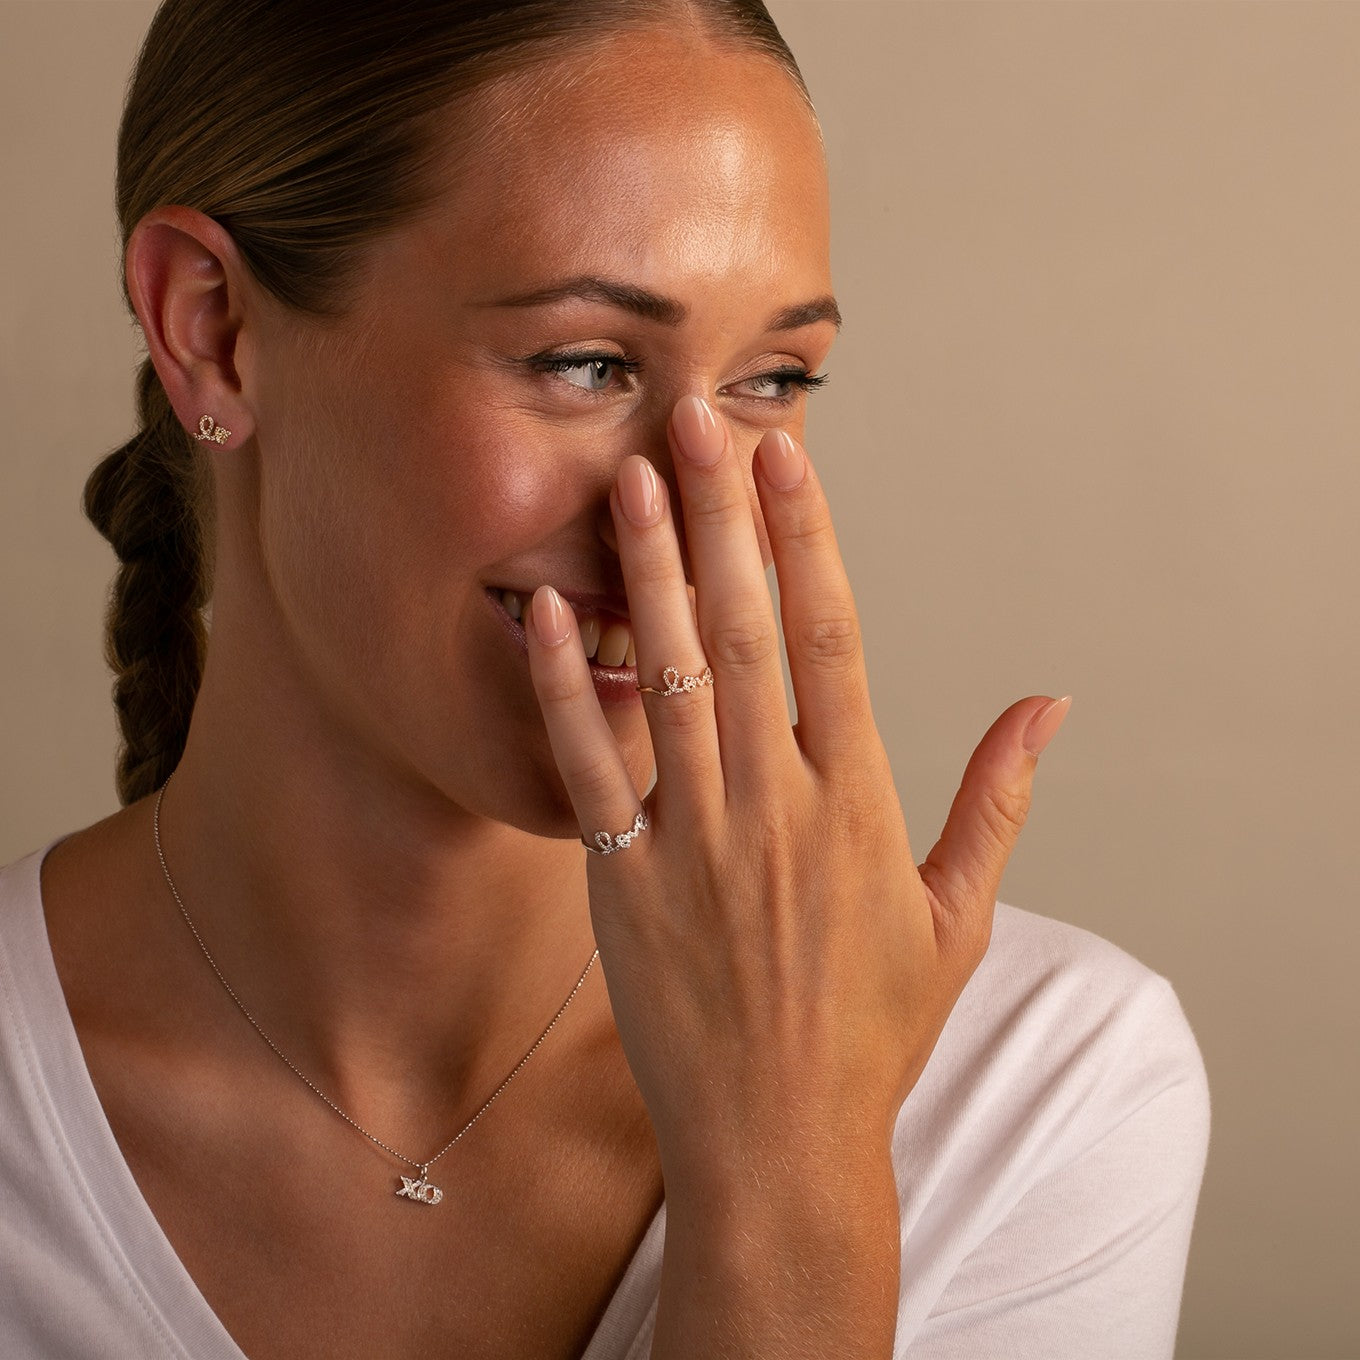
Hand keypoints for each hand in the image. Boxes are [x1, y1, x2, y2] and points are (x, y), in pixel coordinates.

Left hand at [526, 395, 1069, 1175]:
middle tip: (695, 418)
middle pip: (748, 631)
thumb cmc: (872, 1031)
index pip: (834, 637)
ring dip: (646, 573)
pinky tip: (542, 613)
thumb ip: (997, 801)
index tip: (788, 453)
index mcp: (858, 802)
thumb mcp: (958, 918)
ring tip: (627, 479)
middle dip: (721, 516)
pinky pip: (590, 769)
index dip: (808, 537)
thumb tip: (1049, 705)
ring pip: (669, 679)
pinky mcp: (626, 882)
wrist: (781, 1145)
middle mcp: (776, 805)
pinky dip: (561, 688)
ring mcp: (695, 840)